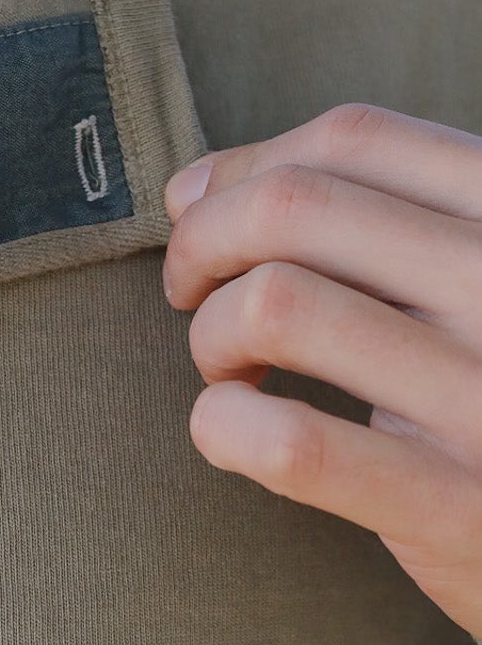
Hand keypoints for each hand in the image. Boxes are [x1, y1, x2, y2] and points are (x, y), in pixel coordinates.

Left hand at [161, 102, 481, 638]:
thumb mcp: (469, 278)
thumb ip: (365, 216)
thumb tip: (189, 185)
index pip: (356, 137)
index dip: (246, 166)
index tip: (199, 209)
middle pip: (294, 207)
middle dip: (202, 241)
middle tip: (189, 290)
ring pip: (275, 305)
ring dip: (210, 332)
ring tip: (227, 365)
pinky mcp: (455, 506)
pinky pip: (290, 442)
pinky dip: (222, 426)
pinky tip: (229, 429)